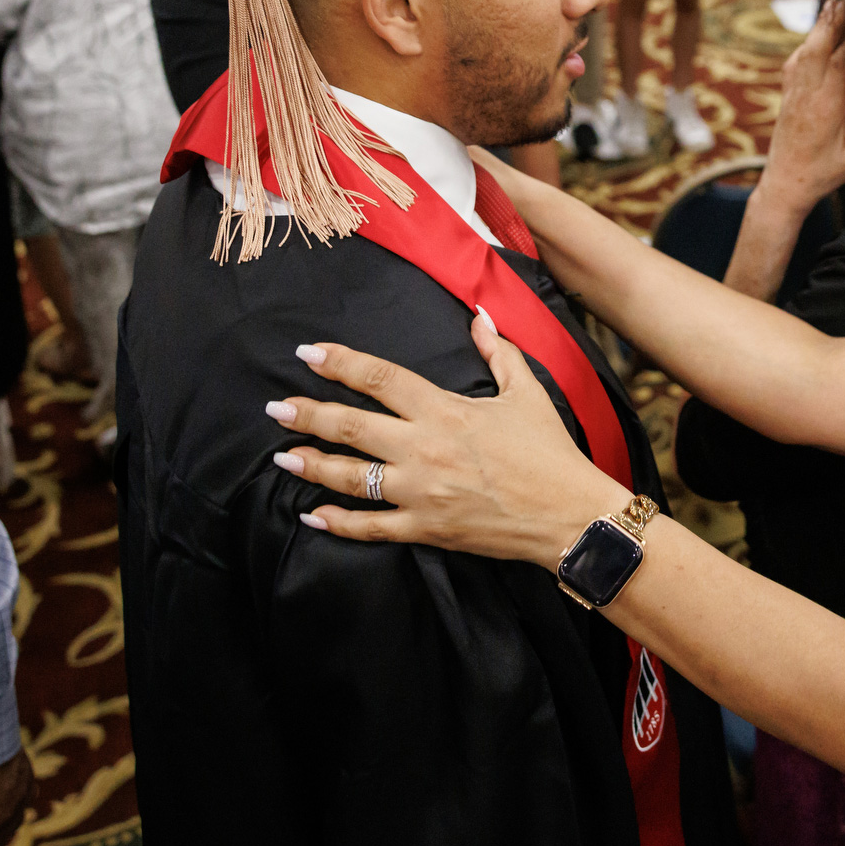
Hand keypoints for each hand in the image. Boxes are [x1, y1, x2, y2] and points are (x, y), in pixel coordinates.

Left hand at [270, 315, 627, 572]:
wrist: (568, 515)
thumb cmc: (550, 452)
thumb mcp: (527, 393)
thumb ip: (499, 352)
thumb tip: (479, 316)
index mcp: (445, 410)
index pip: (380, 379)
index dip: (341, 363)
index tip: (309, 354)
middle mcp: (424, 449)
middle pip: (351, 427)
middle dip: (308, 414)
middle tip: (276, 408)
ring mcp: (420, 492)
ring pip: (351, 477)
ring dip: (312, 464)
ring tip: (282, 455)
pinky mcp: (425, 529)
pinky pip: (370, 528)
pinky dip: (338, 523)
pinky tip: (311, 515)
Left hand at [758, 0, 844, 213]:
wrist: (784, 186)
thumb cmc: (823, 175)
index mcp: (826, 107)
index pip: (841, 62)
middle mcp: (807, 96)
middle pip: (819, 48)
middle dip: (834, 21)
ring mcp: (793, 95)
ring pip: (805, 52)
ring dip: (819, 27)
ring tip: (833, 5)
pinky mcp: (786, 98)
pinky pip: (795, 63)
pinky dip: (806, 44)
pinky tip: (814, 36)